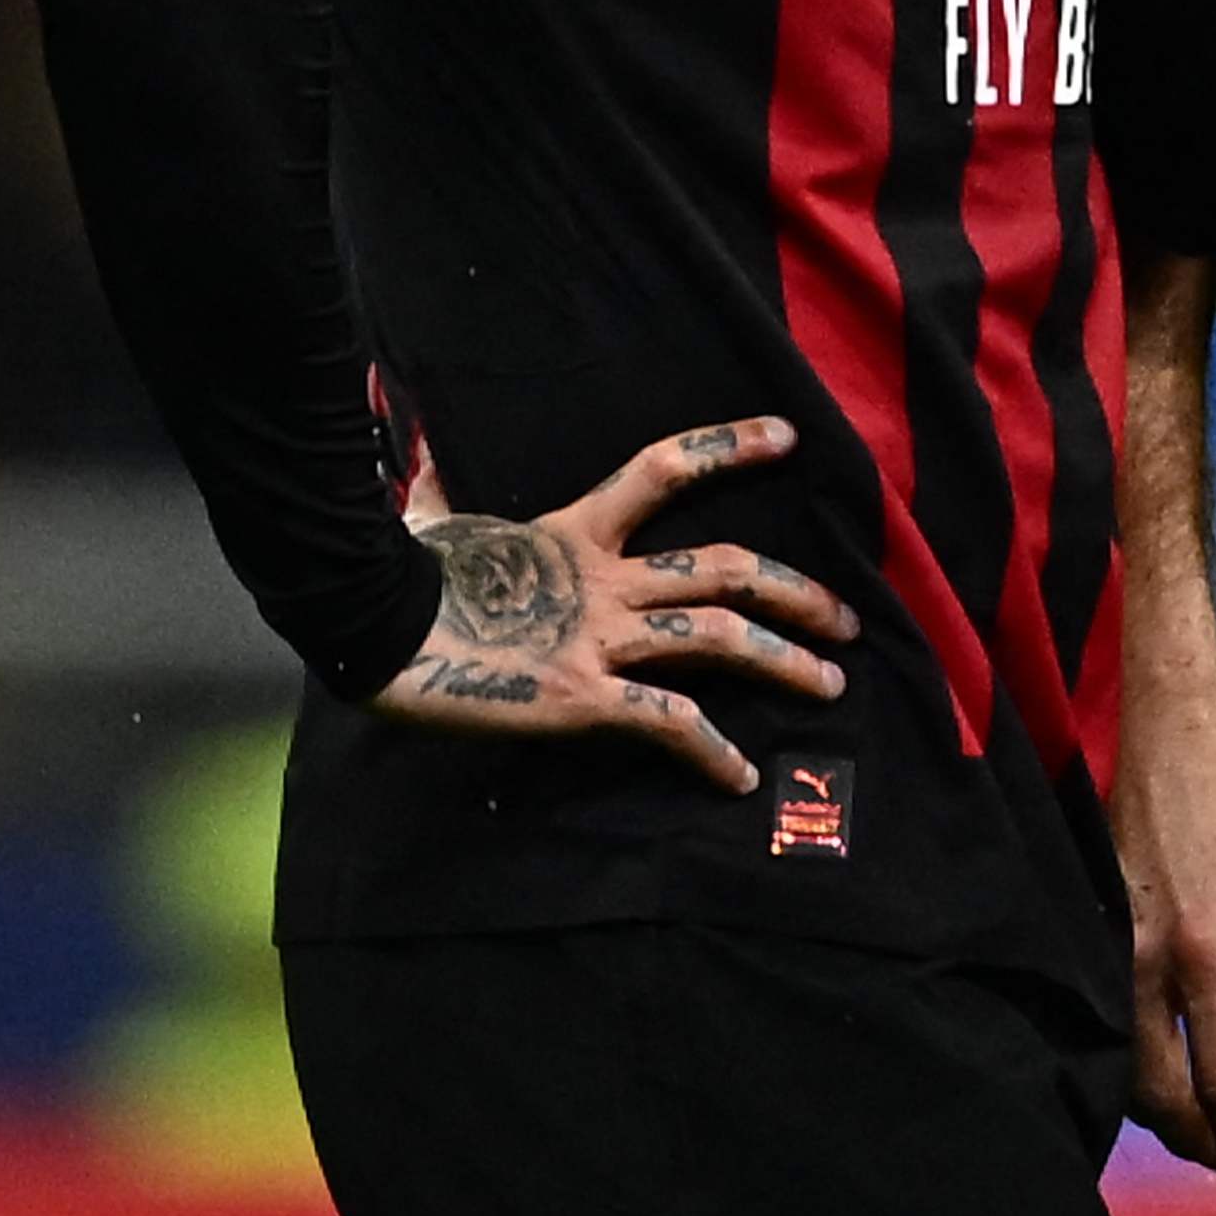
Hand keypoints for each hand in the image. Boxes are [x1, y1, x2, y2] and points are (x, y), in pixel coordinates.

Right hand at [379, 417, 855, 794]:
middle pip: (726, 568)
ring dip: (785, 662)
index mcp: (574, 533)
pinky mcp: (583, 695)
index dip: (727, 448)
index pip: (663, 470)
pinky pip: (667, 723)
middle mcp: (604, 581)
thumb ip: (443, 487)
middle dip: (797, 591)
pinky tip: (738, 777)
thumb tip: (419, 441)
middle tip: (848, 619)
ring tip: (830, 686)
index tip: (788, 438)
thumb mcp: (431, 521)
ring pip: (719, 639)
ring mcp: (598, 637)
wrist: (367, 626)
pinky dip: (710, 751)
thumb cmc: (398, 575)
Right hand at [1109, 630, 1215, 1210]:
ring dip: (1161, 1113)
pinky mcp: (1075, 934)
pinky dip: (1126, 1068)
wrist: (1162, 731)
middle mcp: (1149, 959)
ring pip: (1120, 1070)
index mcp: (1212, 948)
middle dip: (1199, 1144)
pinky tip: (1153, 1075)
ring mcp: (1102, 948)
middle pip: (1162, 1095)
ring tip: (1203, 1127)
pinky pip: (1097, 1028)